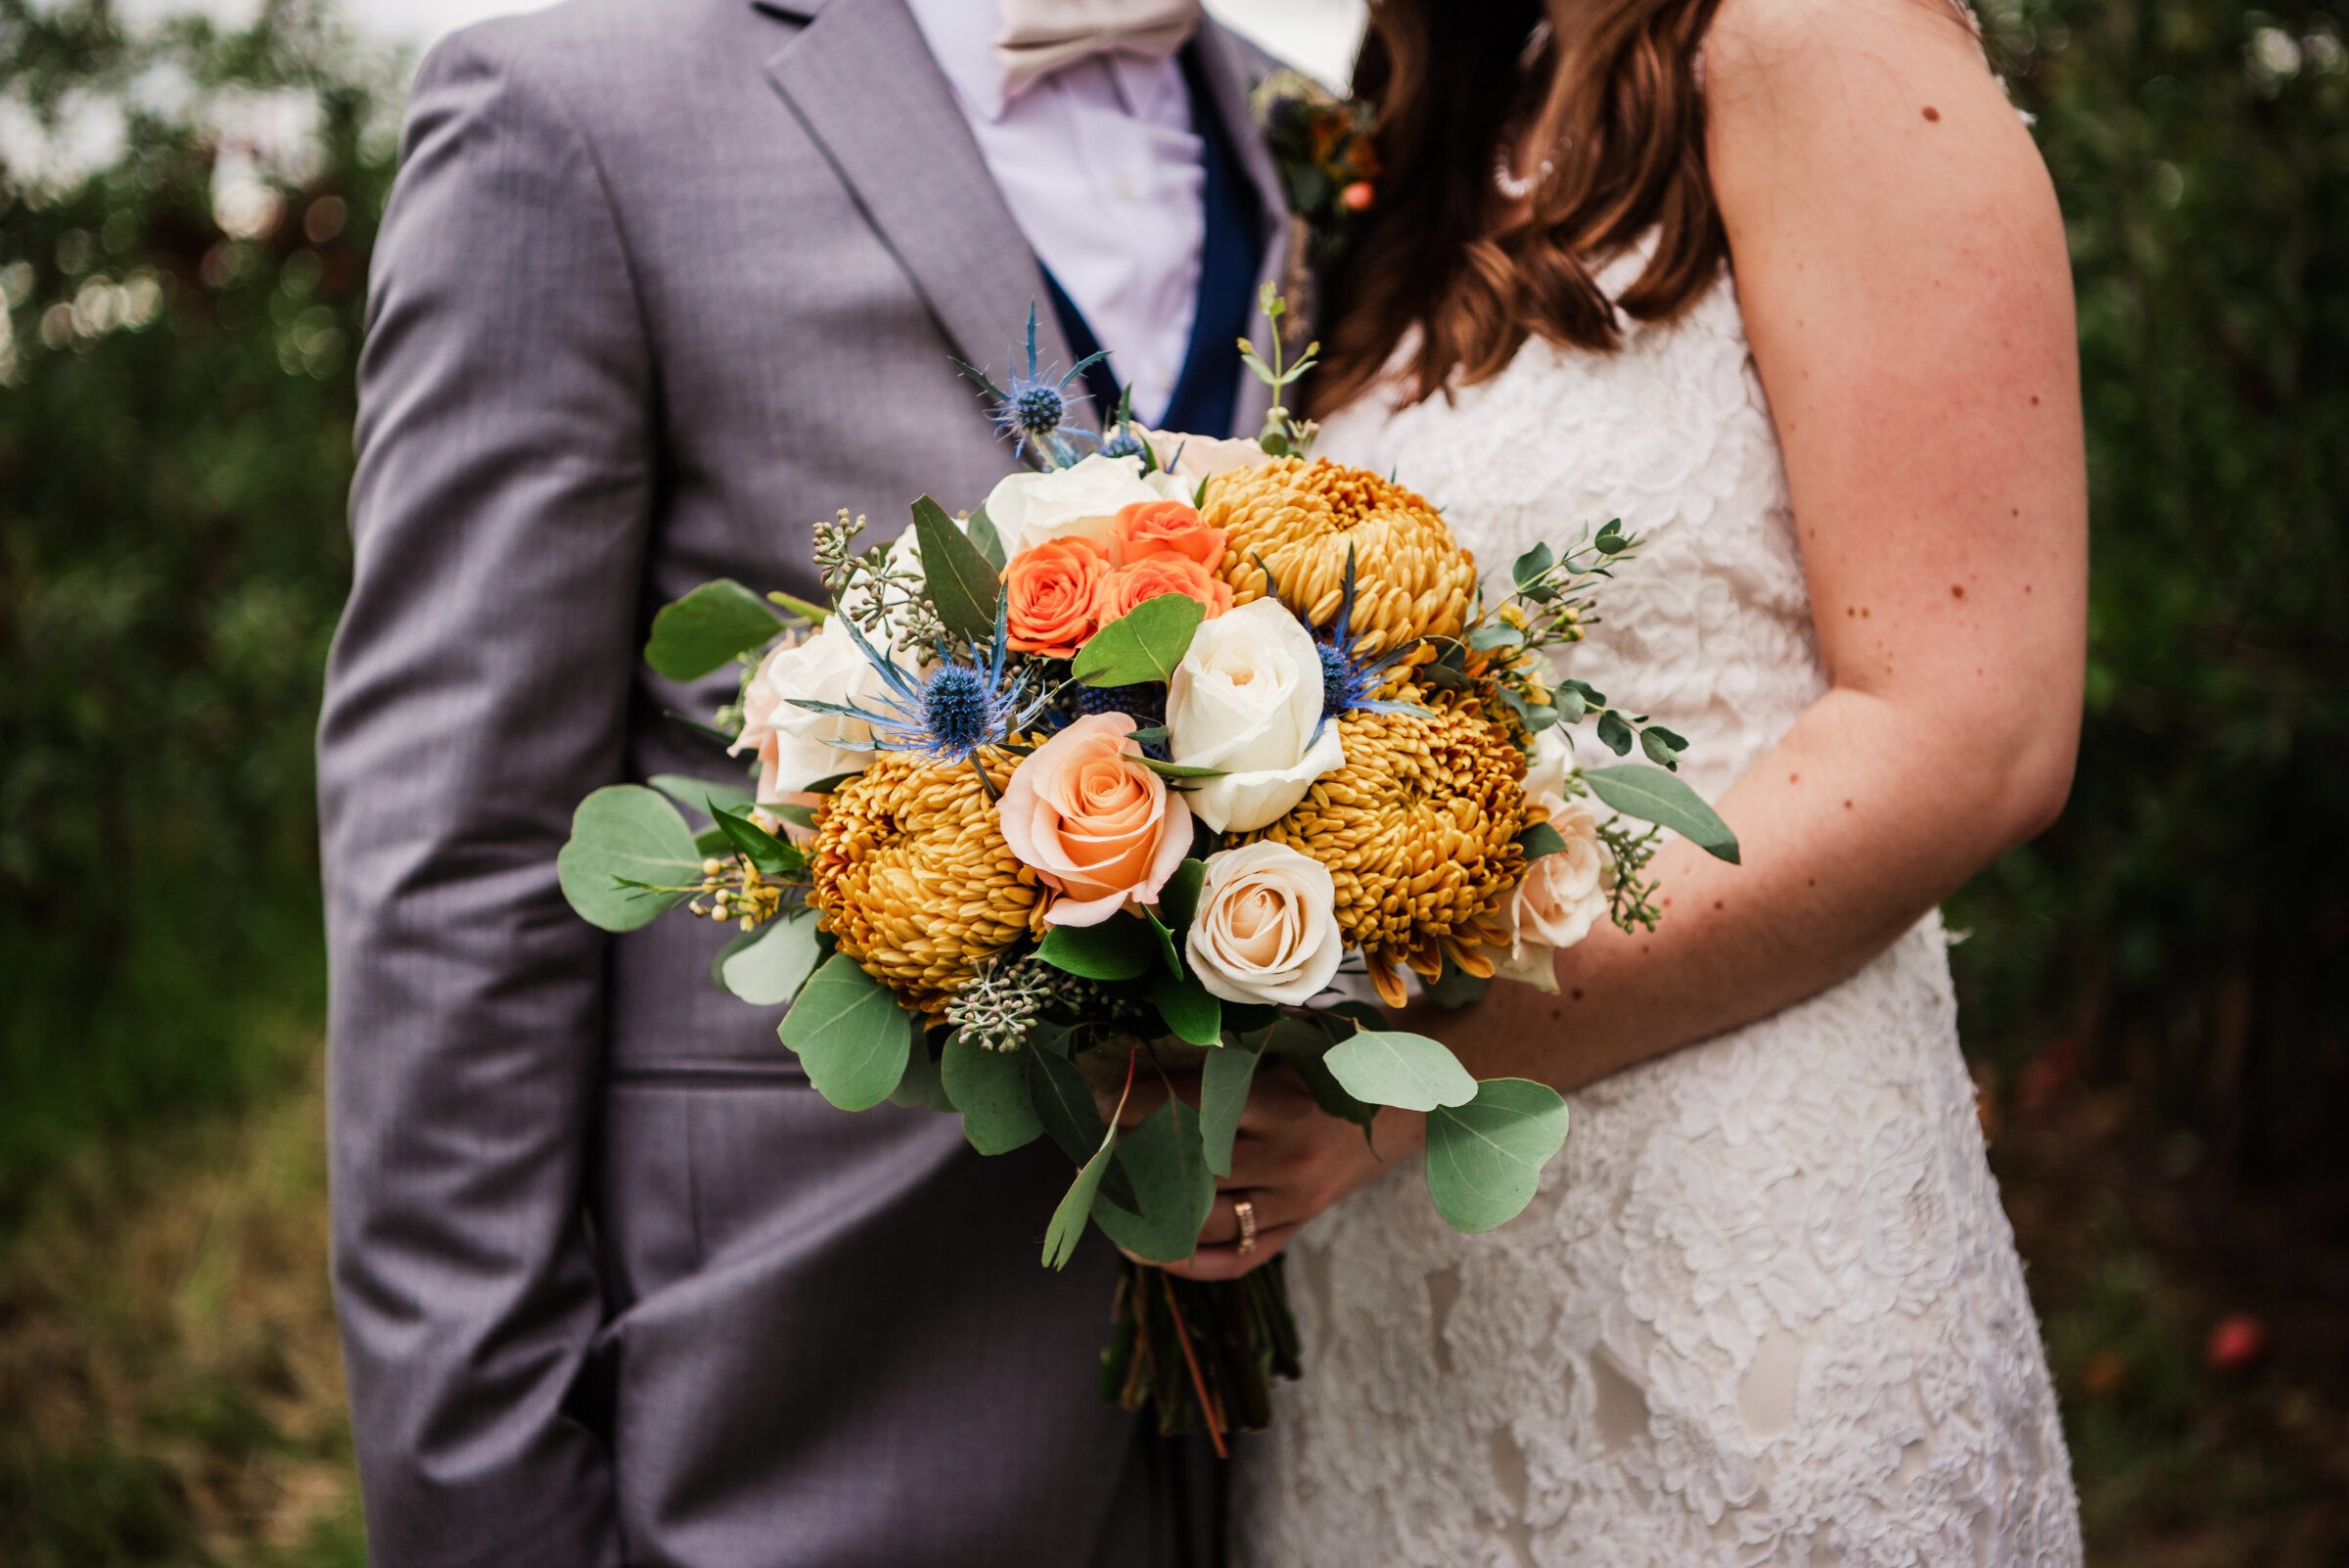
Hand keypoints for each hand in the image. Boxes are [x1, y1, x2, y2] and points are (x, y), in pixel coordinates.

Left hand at [1108, 1059, 1425, 1281]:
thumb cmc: (1342, 1059)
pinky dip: (1191, 1263)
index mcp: (1283, 1103)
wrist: (1413, 1099)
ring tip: (1108, 1200)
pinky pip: (1238, 1259)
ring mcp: (1294, 1202)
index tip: (1102, 1101)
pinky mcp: (1300, 1225)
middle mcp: (1287, 1160)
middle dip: (1134, 1161)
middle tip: (1093, 1152)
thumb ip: (1231, 1049)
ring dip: (1149, 1214)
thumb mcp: (1293, 1040)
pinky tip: (1149, 1250)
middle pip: (1189, 1170)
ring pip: (1205, 1222)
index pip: (1191, 1111)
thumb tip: (1150, 1048)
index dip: (1139, 1107)